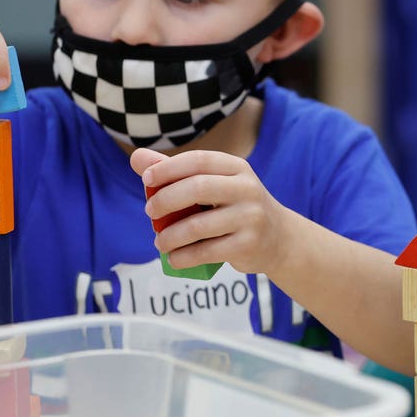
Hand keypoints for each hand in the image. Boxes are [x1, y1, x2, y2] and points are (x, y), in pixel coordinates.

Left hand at [132, 148, 289, 274]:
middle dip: (166, 200)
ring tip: (160, 242)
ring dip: (170, 236)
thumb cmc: (235, 207)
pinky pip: (207, 252)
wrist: (279, 238)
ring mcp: (250, 217)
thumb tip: (137, 158)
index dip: (169, 168)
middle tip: (150, 212)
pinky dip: (184, 257)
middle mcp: (247, 188)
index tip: (147, 180)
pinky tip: (174, 258)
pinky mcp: (248, 244)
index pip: (199, 160)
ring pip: (199, 225)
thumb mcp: (214, 184)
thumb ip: (176, 172)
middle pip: (198, 188)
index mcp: (236, 168)